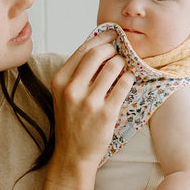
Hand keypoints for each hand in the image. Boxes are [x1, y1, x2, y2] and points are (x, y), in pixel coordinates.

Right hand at [50, 31, 133, 173]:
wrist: (73, 155)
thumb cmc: (71, 122)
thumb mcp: (64, 95)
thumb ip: (77, 73)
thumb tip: (100, 47)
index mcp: (59, 81)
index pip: (83, 49)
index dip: (102, 38)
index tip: (113, 34)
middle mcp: (71, 89)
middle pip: (98, 54)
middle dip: (113, 48)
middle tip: (120, 51)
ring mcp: (89, 101)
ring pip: (113, 67)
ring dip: (123, 63)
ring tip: (124, 68)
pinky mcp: (106, 113)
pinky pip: (124, 84)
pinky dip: (129, 78)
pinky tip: (128, 80)